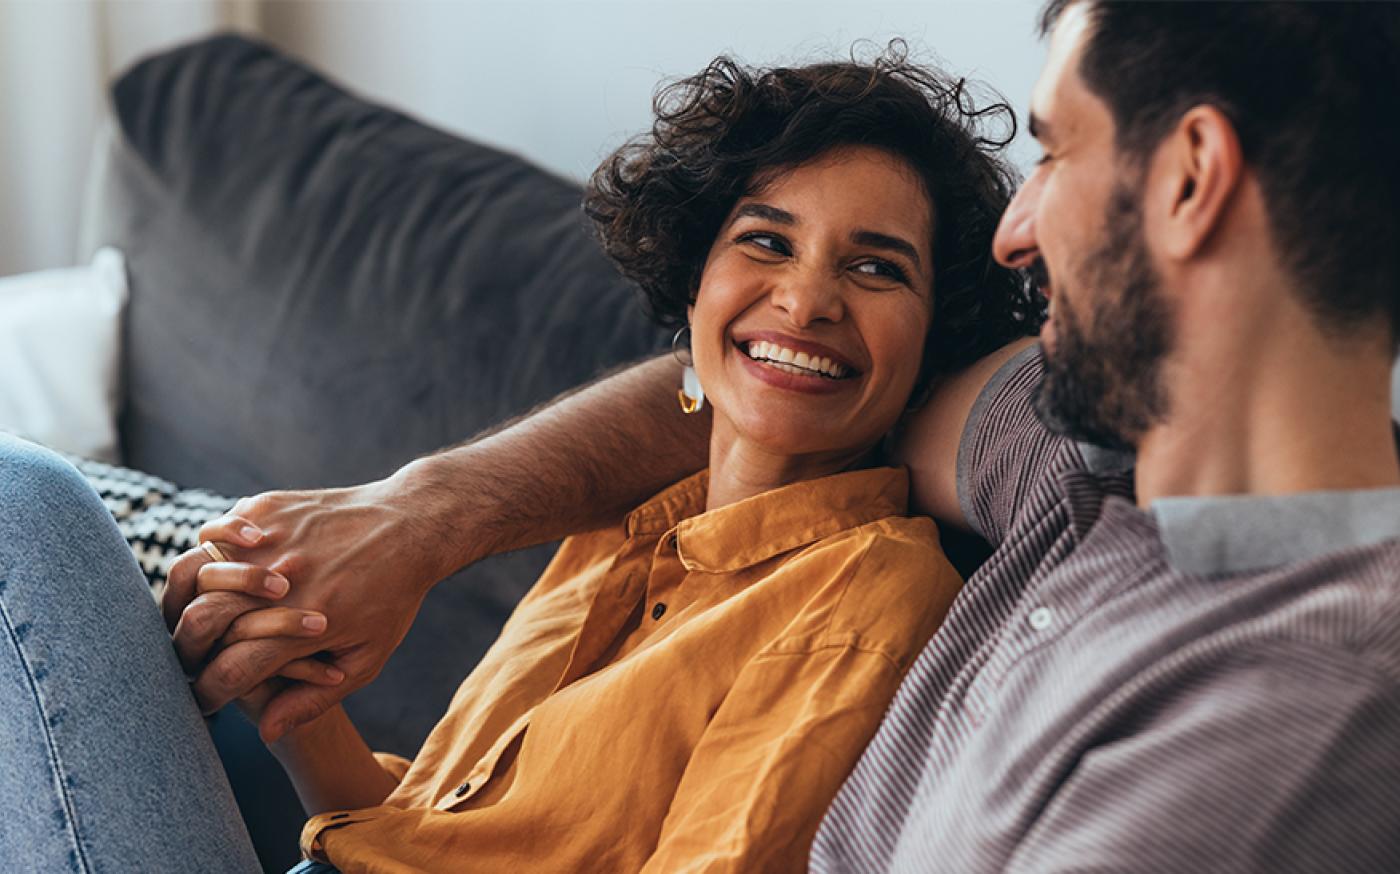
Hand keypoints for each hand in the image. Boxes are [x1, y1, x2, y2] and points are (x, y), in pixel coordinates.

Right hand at [164, 467, 463, 741]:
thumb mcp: (368, 657)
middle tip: (188, 659)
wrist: (411, 525)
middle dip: (184, 650)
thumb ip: (314, 698)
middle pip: (199, 622)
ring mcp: (272, 540)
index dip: (208, 693)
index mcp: (306, 624)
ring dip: (184, 599)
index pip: (229, 671)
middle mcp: (283, 583)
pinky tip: (219, 563)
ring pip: (194, 571)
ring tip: (191, 613)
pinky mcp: (267, 508)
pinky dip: (208, 551)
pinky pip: (215, 531)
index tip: (205, 700)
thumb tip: (265, 732)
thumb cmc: (393, 597)